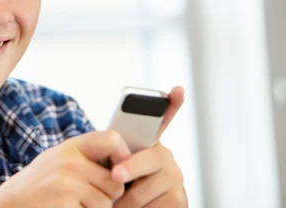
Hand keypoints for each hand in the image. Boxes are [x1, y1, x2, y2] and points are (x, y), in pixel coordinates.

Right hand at [0, 130, 132, 207]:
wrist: (6, 206)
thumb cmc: (37, 187)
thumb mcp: (57, 162)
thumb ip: (85, 157)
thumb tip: (126, 161)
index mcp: (69, 148)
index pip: (112, 139)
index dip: (125, 156)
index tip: (121, 172)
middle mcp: (69, 162)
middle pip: (115, 182)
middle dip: (108, 196)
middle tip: (86, 199)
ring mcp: (66, 185)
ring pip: (107, 204)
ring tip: (71, 205)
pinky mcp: (64, 206)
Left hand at [110, 86, 187, 206]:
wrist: (120, 207)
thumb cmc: (108, 184)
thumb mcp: (105, 164)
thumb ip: (110, 150)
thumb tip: (114, 162)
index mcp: (146, 142)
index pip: (162, 117)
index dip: (171, 103)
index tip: (177, 89)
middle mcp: (164, 156)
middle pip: (149, 158)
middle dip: (130, 167)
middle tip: (116, 174)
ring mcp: (175, 177)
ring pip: (147, 188)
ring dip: (126, 199)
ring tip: (116, 201)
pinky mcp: (180, 199)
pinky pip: (156, 206)